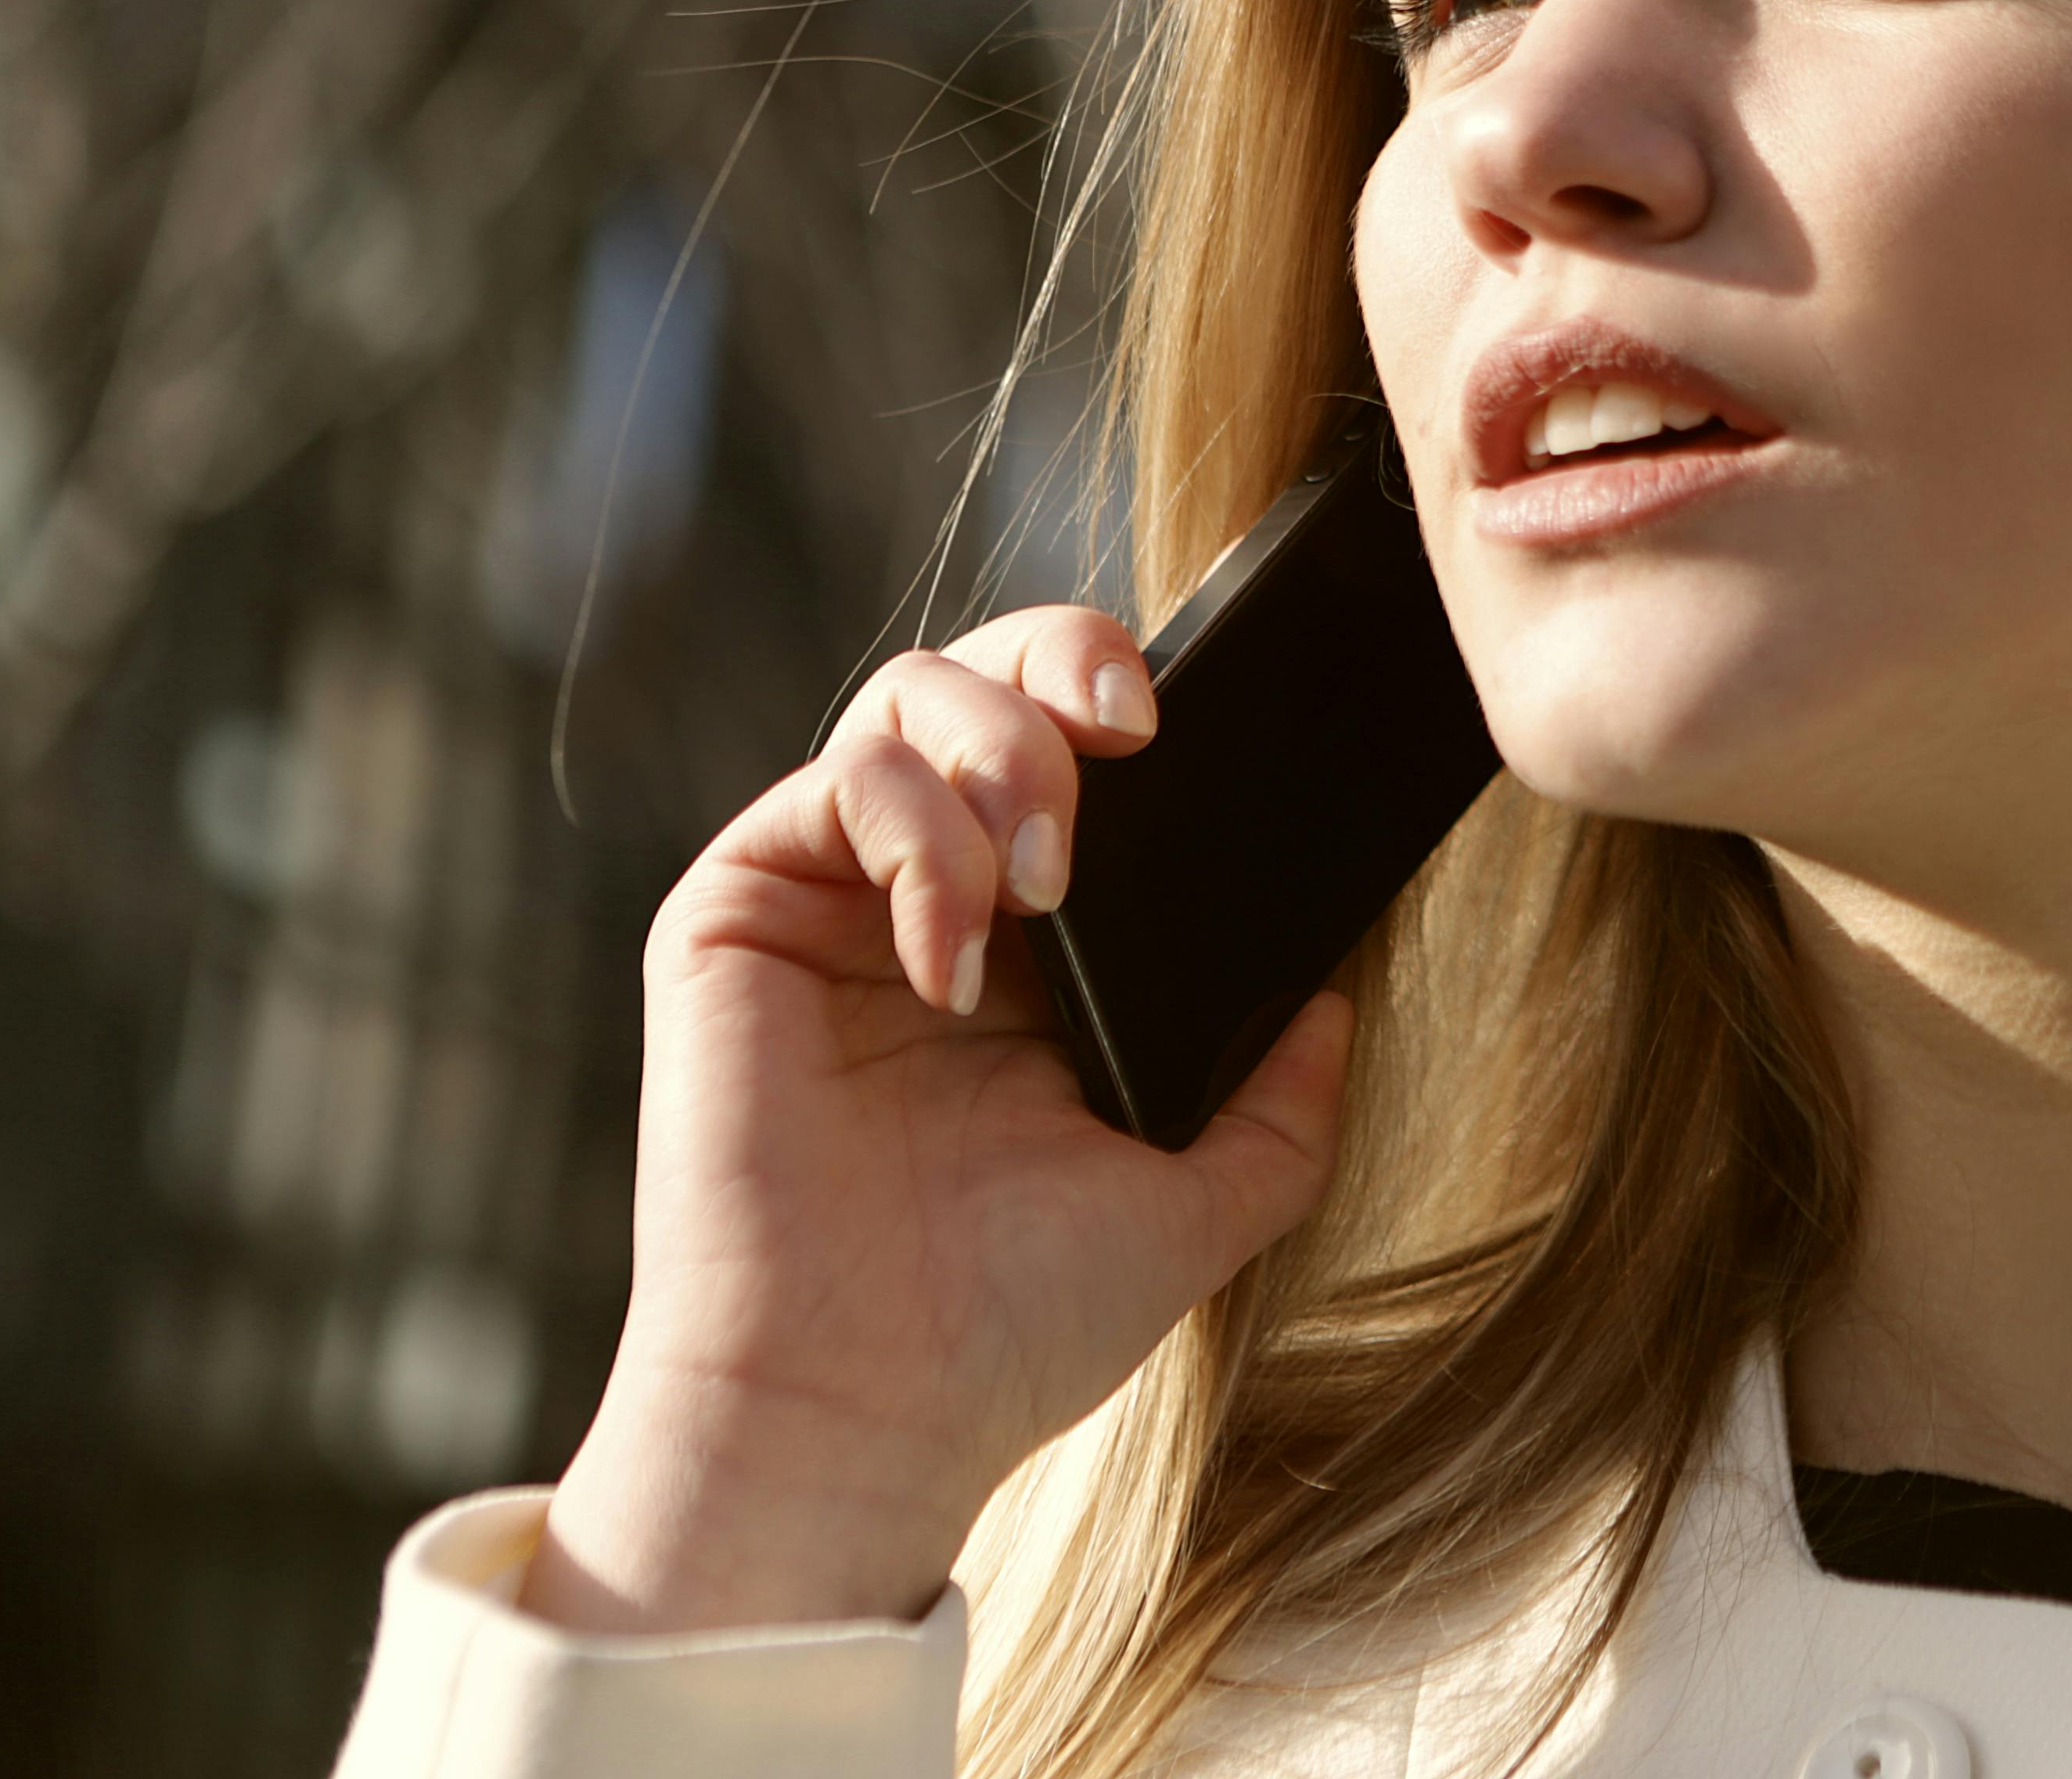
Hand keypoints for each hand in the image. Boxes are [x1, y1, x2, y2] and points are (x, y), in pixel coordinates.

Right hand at [524, 606, 1348, 1631]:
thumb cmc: (1006, 1326)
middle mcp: (924, 898)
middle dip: (1064, 659)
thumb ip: (1280, 1107)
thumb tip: (1334, 1003)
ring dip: (1001, 750)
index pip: (1077, 750)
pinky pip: (829, 785)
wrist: (864, 1412)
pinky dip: (912, 839)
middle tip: (1131, 729)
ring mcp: (828, 899)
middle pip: (985, 677)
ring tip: (1046, 880)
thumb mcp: (1194, 1203)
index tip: (1190, 729)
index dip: (1127, 697)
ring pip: (905, 698)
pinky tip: (950, 961)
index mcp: (1031, 949)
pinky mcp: (737, 914)